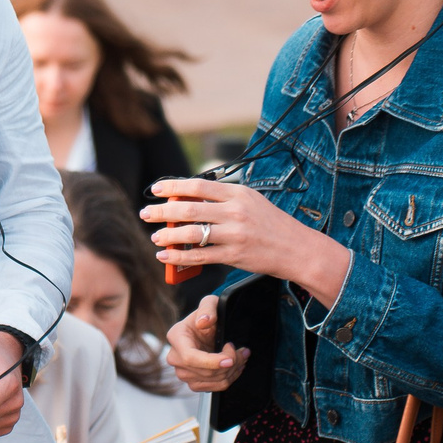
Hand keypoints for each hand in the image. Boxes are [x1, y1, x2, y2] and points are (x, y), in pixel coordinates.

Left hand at [143, 177, 349, 303]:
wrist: (296, 249)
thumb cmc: (271, 224)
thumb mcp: (250, 201)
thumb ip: (222, 198)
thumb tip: (188, 199)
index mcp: (238, 194)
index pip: (199, 186)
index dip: (173, 187)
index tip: (156, 189)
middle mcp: (235, 212)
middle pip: (190, 209)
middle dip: (163, 212)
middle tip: (146, 213)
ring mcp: (234, 235)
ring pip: (192, 233)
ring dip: (168, 236)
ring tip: (155, 237)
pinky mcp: (234, 255)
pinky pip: (200, 256)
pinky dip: (179, 257)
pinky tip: (166, 256)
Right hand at [165, 296, 246, 393]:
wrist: (206, 328)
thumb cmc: (207, 315)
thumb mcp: (210, 303)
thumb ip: (208, 308)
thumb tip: (203, 322)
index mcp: (176, 337)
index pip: (190, 358)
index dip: (212, 362)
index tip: (230, 359)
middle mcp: (175, 357)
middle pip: (205, 371)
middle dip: (230, 363)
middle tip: (242, 351)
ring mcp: (183, 373)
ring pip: (212, 380)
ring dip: (232, 371)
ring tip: (241, 356)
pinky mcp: (193, 382)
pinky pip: (214, 388)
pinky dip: (228, 378)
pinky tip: (234, 367)